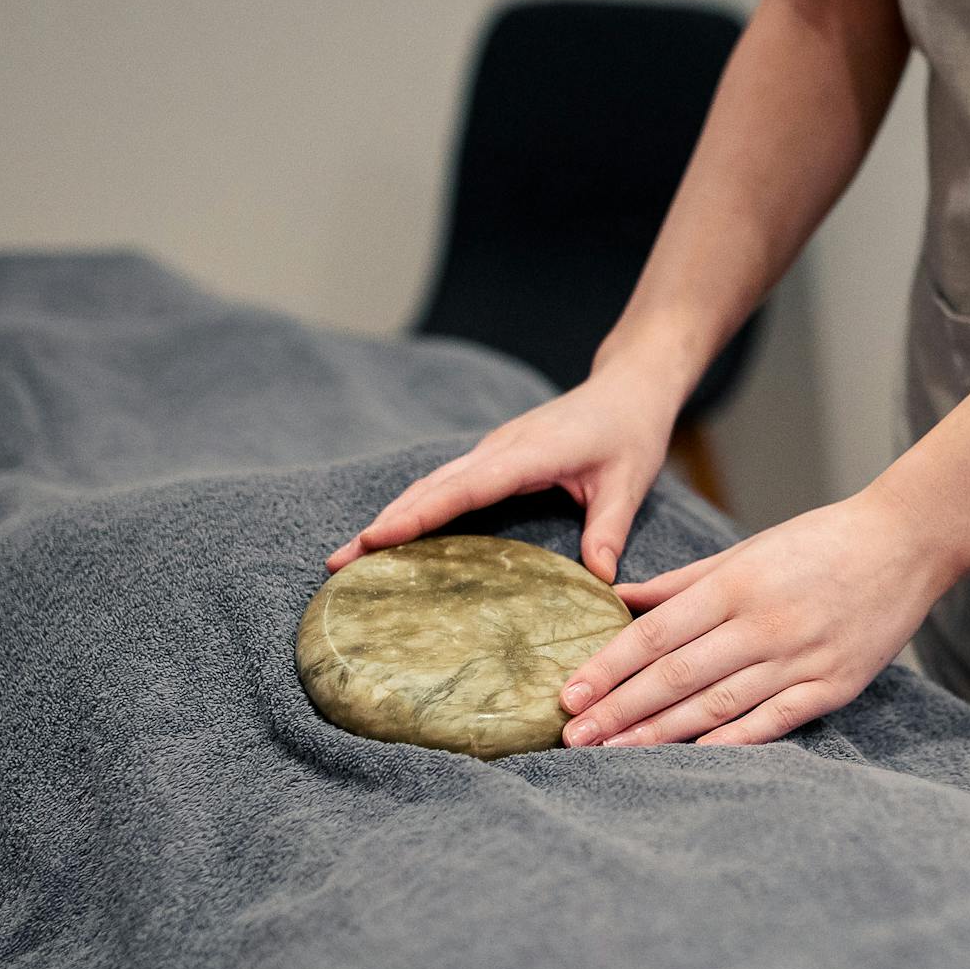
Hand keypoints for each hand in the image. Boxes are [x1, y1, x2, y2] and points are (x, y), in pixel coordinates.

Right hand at [325, 363, 680, 579]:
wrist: (626, 389)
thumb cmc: (630, 432)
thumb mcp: (628, 483)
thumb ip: (609, 529)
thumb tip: (599, 580)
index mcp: (527, 454)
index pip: (464, 488)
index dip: (420, 515)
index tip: (377, 538)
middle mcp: (499, 450)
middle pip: (430, 488)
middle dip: (384, 524)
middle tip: (339, 563)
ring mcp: (492, 453)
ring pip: (430, 486)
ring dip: (391, 518)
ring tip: (350, 557)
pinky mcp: (493, 460)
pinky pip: (445, 487)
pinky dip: (415, 511)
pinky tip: (393, 537)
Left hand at [556, 489, 960, 746]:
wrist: (907, 542)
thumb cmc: (822, 542)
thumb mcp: (748, 548)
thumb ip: (683, 581)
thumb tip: (620, 599)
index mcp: (736, 584)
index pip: (656, 634)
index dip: (608, 667)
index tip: (569, 694)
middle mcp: (762, 623)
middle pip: (676, 675)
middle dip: (619, 709)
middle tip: (571, 736)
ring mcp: (800, 658)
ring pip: (716, 704)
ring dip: (659, 734)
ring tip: (613, 753)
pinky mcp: (833, 685)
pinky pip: (772, 721)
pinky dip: (730, 742)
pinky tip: (690, 759)